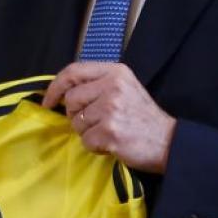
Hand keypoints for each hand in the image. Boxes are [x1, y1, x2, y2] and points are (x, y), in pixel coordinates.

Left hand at [42, 62, 176, 173]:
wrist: (169, 142)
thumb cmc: (142, 116)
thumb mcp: (124, 88)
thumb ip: (97, 84)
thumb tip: (62, 92)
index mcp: (115, 72)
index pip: (73, 71)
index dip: (55, 87)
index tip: (48, 101)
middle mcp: (112, 86)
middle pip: (71, 99)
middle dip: (75, 115)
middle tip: (94, 122)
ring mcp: (111, 109)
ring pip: (76, 122)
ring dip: (87, 132)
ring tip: (107, 132)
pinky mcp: (110, 132)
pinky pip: (86, 141)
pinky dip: (95, 146)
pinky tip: (111, 143)